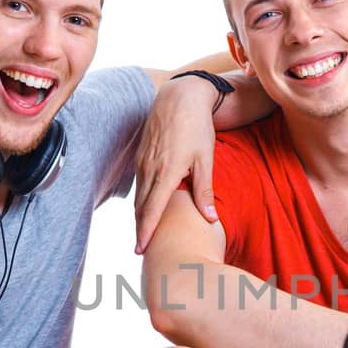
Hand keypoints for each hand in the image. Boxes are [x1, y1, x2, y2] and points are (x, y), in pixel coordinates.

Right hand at [134, 77, 219, 253]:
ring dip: (139, 216)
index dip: (146, 232)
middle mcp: (149, 169)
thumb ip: (204, 191)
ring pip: (137, 196)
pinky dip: (140, 199)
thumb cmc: (197, 127)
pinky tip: (145, 208)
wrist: (179, 97)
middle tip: (140, 250)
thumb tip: (210, 219)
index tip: (141, 249)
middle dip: (139, 230)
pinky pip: (138, 183)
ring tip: (142, 234)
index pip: (152, 210)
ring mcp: (142, 161)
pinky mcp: (141, 155)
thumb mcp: (205, 159)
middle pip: (140, 207)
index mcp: (166, 173)